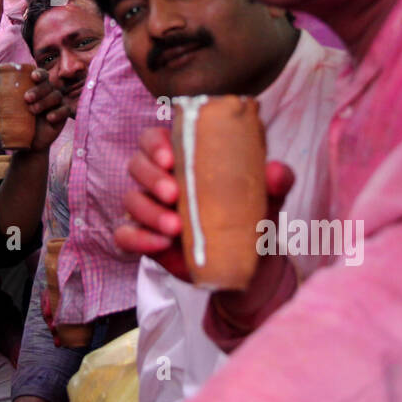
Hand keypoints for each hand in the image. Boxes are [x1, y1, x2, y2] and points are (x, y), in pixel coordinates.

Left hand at [0, 68, 67, 151]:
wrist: (26, 142)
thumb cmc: (18, 119)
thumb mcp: (7, 108)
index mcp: (36, 86)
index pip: (41, 74)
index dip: (39, 73)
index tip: (32, 76)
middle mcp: (48, 92)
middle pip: (48, 84)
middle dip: (38, 90)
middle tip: (26, 98)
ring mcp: (57, 103)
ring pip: (56, 96)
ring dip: (45, 101)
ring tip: (32, 110)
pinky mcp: (62, 116)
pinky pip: (65, 110)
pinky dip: (58, 113)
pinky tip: (49, 118)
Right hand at [114, 126, 294, 283]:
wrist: (250, 263)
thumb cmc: (253, 217)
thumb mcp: (268, 197)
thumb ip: (276, 181)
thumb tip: (277, 171)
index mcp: (184, 158)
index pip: (154, 139)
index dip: (155, 144)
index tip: (170, 158)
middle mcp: (161, 179)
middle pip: (136, 164)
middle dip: (151, 177)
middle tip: (174, 193)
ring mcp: (150, 209)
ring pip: (130, 200)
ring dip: (149, 211)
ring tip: (176, 227)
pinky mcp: (145, 238)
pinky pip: (124, 235)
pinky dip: (138, 238)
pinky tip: (160, 245)